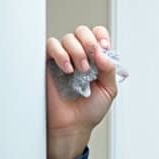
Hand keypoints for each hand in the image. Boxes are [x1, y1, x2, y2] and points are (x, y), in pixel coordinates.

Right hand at [45, 25, 119, 158]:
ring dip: (77, 51)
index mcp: (95, 59)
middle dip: (89, 42)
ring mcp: (63, 59)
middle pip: (82, 31)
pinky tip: (67, 69)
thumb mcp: (109, 90)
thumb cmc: (89, 110)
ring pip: (67, 38)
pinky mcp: (48, 64)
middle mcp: (79, 56)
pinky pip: (51, 46)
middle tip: (92, 60)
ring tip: (80, 71)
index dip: (101, 37)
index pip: (97, 34)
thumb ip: (110, 69)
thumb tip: (102, 53)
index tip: (104, 48)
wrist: (73, 126)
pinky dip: (60, 54)